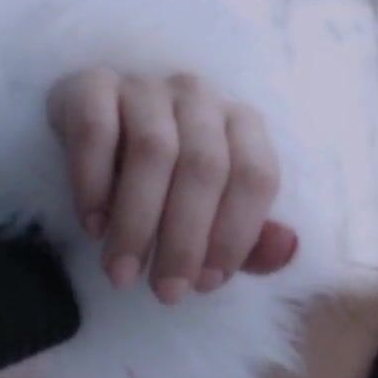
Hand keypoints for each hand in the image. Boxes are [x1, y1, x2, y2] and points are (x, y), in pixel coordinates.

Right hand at [46, 67, 297, 304]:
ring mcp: (146, 87)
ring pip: (152, 150)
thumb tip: (286, 251)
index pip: (257, 175)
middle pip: (205, 167)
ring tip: (122, 273)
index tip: (207, 284)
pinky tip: (93, 226)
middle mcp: (200, 97)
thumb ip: (249, 238)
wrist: (97, 127)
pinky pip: (96, 131)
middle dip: (185, 239)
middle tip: (165, 292)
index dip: (236, 234)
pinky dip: (94, 184)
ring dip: (137, 221)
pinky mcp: (92, 85)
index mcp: (242, 123)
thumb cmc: (165, 179)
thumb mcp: (210, 212)